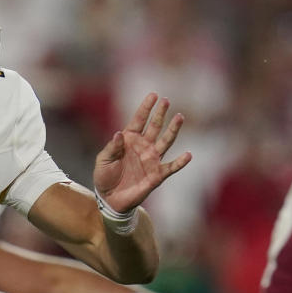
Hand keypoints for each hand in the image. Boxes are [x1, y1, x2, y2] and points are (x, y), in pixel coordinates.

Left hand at [93, 93, 191, 212]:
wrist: (110, 198)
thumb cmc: (104, 176)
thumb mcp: (103, 160)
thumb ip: (112, 147)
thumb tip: (119, 134)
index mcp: (129, 139)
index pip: (139, 120)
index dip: (146, 107)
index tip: (154, 94)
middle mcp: (143, 146)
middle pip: (154, 126)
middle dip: (160, 114)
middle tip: (166, 101)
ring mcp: (152, 159)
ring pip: (165, 141)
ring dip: (172, 130)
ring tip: (179, 117)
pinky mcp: (157, 174)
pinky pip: (171, 167)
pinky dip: (180, 162)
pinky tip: (188, 154)